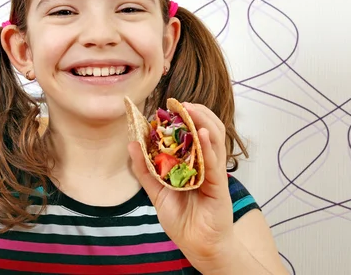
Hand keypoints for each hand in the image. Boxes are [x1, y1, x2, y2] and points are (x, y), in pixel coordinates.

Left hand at [128, 103, 233, 269]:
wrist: (198, 247)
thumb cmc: (182, 220)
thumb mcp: (157, 192)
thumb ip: (146, 170)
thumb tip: (131, 144)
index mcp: (193, 163)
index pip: (192, 133)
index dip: (183, 118)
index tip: (167, 106)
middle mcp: (206, 164)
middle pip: (207, 130)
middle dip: (196, 113)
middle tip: (179, 103)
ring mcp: (214, 174)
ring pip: (215, 141)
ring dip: (204, 122)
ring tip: (191, 109)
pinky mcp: (219, 187)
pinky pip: (215, 163)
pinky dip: (209, 147)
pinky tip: (203, 134)